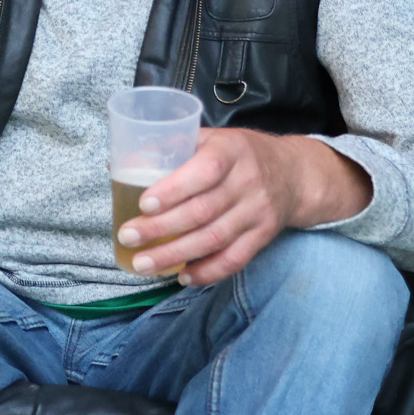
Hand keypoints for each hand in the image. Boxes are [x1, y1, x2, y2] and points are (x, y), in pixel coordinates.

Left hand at [119, 128, 372, 286]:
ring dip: (175, 254)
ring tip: (143, 263)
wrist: (294, 173)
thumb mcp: (211, 138)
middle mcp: (247, 182)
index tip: (143, 204)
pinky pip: (235, 259)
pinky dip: (207, 271)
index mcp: (230, 151)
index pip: (204, 171)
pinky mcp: (263, 235)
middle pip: (202, 211)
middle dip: (160, 228)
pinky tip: (182, 276)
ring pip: (214, 239)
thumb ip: (172, 148)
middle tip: (128, 237)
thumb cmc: (238, 154)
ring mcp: (257, 211)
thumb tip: (119, 164)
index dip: (173, 190)